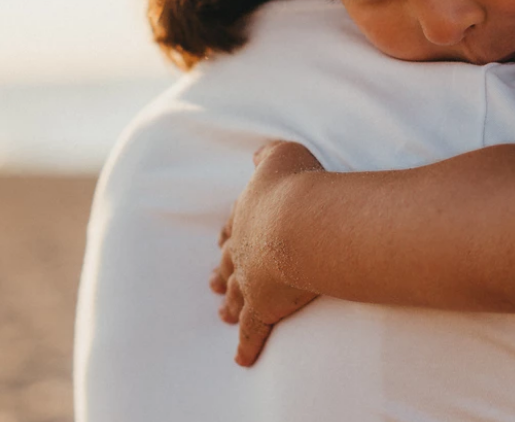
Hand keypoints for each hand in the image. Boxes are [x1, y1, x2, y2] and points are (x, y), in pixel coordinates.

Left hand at [209, 140, 323, 365]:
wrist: (301, 222)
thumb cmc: (297, 185)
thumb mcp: (282, 155)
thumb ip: (268, 154)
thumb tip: (258, 154)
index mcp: (247, 215)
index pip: (234, 226)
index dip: (230, 234)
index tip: (223, 240)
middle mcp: (243, 248)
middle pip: (228, 263)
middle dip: (221, 272)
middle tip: (212, 282)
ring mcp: (250, 281)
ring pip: (234, 297)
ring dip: (229, 304)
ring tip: (222, 313)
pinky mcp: (263, 308)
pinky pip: (252, 331)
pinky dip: (247, 346)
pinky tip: (242, 360)